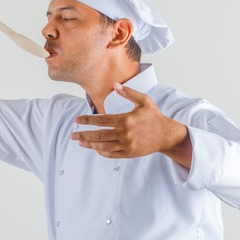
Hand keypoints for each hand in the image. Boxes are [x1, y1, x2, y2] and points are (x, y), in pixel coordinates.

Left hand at [70, 83, 192, 167]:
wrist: (166, 135)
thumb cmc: (154, 116)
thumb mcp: (144, 101)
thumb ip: (129, 93)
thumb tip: (115, 85)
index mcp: (126, 120)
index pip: (102, 120)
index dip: (88, 120)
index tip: (77, 120)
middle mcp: (125, 134)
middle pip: (99, 135)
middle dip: (84, 134)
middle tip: (73, 134)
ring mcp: (127, 145)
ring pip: (104, 146)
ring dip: (90, 144)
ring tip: (80, 142)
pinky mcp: (130, 153)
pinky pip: (112, 154)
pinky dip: (102, 152)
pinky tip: (94, 148)